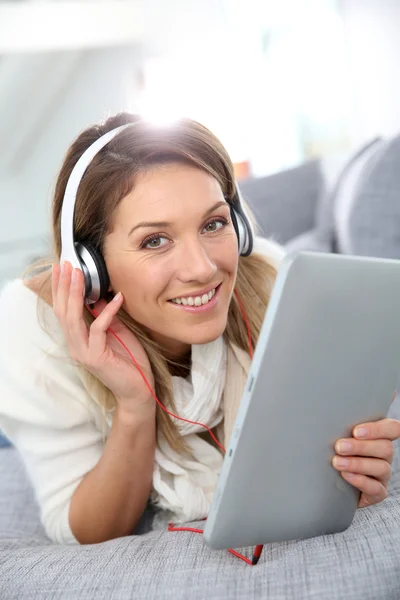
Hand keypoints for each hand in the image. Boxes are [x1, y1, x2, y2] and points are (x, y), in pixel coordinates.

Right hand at [52, 261, 155, 416]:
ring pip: (73, 319)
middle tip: (66, 265)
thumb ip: (107, 316)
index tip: (61, 268)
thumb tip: (101, 296)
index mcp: (78, 339)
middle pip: (63, 311)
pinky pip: (98, 329)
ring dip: (76, 294)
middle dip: (64, 286)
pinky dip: (108, 312)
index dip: (61, 289)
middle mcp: (76, 345)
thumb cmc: (129, 362)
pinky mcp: (96, 357)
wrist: (138, 390)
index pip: (64, 310)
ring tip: (79, 274)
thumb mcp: (117, 332)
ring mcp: (83, 352)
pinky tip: (117, 298)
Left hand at [332, 418, 399, 507]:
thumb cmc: (336, 448)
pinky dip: (361, 481)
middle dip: (360, 447)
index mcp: (380, 436)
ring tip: (337, 462)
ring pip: (381, 467)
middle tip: (339, 446)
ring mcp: (382, 475)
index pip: (392, 428)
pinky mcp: (377, 493)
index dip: (378, 429)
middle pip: (385, 448)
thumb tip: (367, 389)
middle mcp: (384, 455)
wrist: (328, 480)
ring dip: (358, 464)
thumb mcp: (340, 431)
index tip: (356, 431)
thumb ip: (349, 416)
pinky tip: (346, 476)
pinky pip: (376, 489)